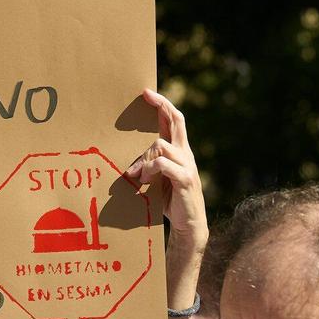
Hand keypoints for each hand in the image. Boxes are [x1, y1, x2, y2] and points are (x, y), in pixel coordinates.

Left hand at [125, 88, 206, 262]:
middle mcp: (185, 154)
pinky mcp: (184, 179)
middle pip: (177, 121)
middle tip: (145, 95)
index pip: (175, 121)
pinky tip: (142, 180)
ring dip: (143, 158)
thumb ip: (149, 166)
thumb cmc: (170, 202)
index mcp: (179, 152)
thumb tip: (130, 160)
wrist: (188, 225)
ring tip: (135, 175)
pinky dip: (149, 169)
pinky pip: (163, 163)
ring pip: (161, 145)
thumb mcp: (158, 180)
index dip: (163, 105)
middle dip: (161, 105)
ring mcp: (186, 165)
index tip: (147, 93)